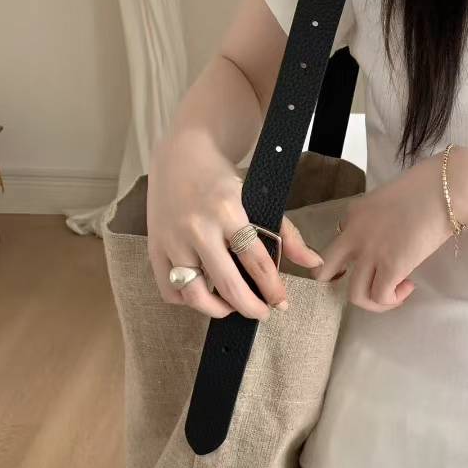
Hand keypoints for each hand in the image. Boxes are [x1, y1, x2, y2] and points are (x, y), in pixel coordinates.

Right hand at [146, 130, 323, 319]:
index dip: (272, 289)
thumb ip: (286, 233)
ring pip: (194, 294)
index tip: (281, 302)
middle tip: (262, 313)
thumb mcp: (257, 199)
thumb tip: (312, 262)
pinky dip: (186, 300)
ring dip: (217, 310)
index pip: (257, 262)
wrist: (180, 155)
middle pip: (228, 285)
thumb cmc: (221, 180)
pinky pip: (169, 290)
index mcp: (228, 211)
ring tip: (230, 307)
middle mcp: (198, 227)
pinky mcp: (155, 247)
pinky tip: (202, 293)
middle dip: (250, 307)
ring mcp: (173, 240)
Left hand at [313, 147, 467, 311]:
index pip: (339, 240)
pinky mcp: (390, 266)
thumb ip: (382, 218)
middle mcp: (354, 234)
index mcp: (354, 213)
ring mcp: (370, 252)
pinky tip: (408, 287)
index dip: (355, 255)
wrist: (446, 189)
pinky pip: (380, 297)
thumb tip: (393, 236)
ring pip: (354, 294)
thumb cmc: (429, 187)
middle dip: (338, 283)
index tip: (376, 258)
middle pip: (325, 271)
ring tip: (394, 292)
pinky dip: (393, 300)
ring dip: (374, 301)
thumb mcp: (392, 197)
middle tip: (365, 285)